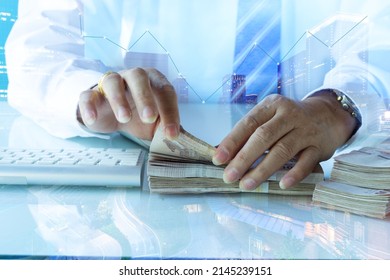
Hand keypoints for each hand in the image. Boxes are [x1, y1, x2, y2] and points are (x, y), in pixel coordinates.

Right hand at [77, 68, 179, 139]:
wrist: (111, 115)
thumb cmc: (138, 115)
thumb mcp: (156, 123)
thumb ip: (167, 128)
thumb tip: (181, 142)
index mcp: (154, 81)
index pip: (165, 91)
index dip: (170, 112)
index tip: (171, 134)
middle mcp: (132, 77)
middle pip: (138, 77)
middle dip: (145, 97)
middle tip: (149, 118)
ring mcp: (111, 83)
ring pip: (112, 82)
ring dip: (119, 99)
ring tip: (124, 118)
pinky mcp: (92, 94)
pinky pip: (88, 95)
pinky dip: (89, 106)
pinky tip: (93, 118)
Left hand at [212, 92, 357, 189]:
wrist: (329, 115)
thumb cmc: (289, 120)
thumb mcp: (270, 118)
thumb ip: (249, 134)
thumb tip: (222, 154)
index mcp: (271, 106)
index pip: (248, 123)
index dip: (232, 141)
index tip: (218, 159)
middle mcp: (288, 115)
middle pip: (263, 137)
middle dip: (244, 158)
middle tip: (229, 176)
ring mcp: (306, 130)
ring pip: (282, 150)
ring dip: (263, 170)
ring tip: (246, 184)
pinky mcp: (320, 146)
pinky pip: (306, 162)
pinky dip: (294, 174)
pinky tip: (282, 185)